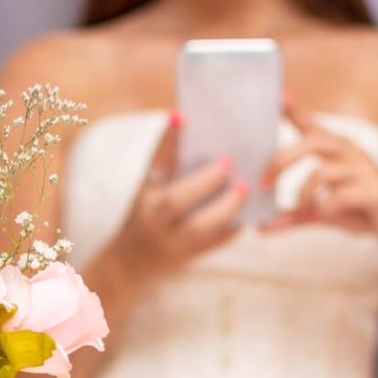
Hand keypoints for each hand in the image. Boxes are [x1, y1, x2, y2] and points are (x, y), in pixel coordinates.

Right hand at [107, 111, 249, 282]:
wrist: (130, 263)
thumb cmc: (146, 214)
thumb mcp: (149, 190)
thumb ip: (170, 166)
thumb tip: (200, 128)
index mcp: (144, 193)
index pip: (154, 162)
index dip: (168, 139)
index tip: (181, 115)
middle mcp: (153, 217)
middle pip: (175, 200)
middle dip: (204, 180)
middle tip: (228, 162)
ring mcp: (170, 240)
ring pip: (198, 227)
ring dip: (225, 207)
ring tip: (244, 188)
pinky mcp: (189, 256)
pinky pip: (215, 243)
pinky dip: (233, 227)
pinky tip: (247, 211)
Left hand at [261, 101, 377, 254]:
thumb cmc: (361, 212)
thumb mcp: (323, 214)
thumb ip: (294, 217)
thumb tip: (260, 227)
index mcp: (335, 152)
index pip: (311, 126)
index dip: (294, 110)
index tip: (277, 96)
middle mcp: (350, 154)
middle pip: (312, 141)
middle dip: (282, 159)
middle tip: (264, 182)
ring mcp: (365, 171)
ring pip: (324, 170)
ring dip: (303, 193)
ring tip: (299, 211)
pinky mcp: (377, 192)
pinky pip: (343, 194)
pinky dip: (325, 207)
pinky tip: (321, 216)